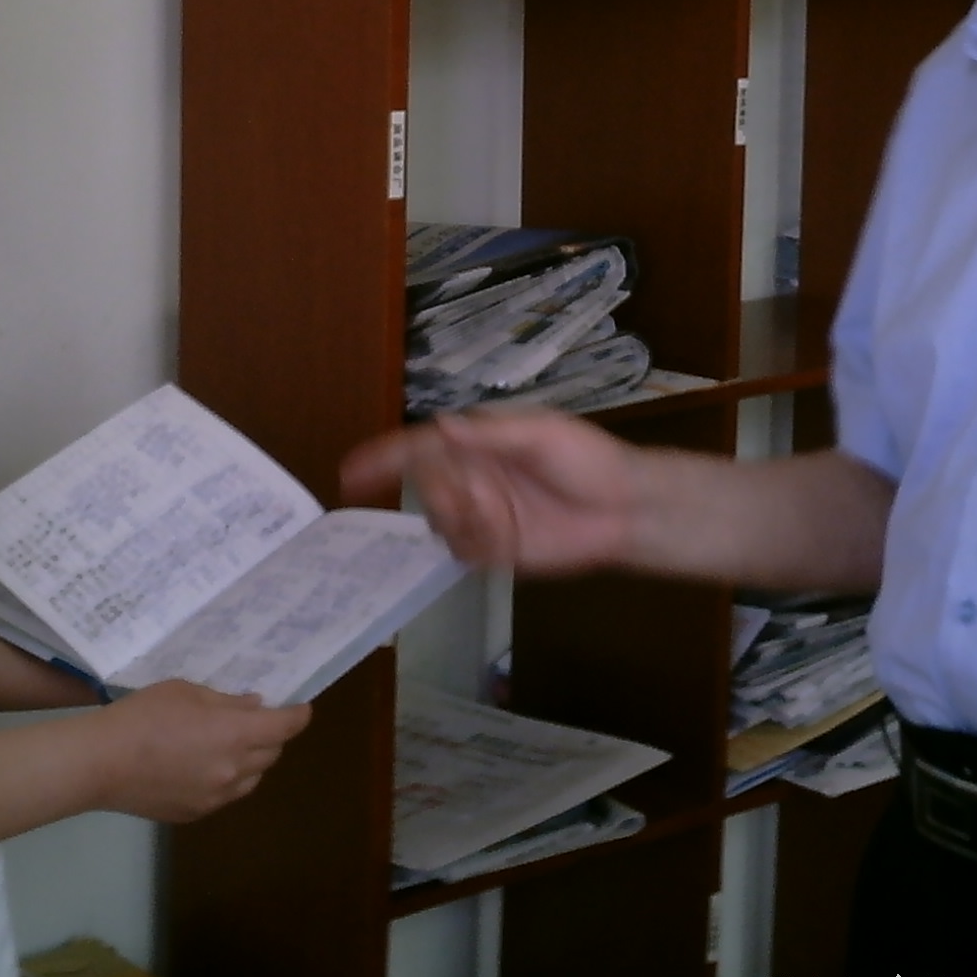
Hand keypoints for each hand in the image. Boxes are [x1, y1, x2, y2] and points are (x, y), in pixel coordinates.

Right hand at [94, 681, 310, 822]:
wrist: (102, 763)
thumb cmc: (143, 716)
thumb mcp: (185, 692)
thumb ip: (225, 702)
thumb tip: (252, 708)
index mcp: (235, 734)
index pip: (284, 727)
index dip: (298, 716)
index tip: (301, 708)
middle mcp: (234, 770)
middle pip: (271, 754)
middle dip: (270, 736)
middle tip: (254, 721)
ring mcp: (216, 797)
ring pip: (252, 778)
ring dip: (251, 760)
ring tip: (228, 745)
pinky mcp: (197, 813)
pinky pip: (226, 794)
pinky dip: (226, 779)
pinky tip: (202, 767)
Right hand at [341, 408, 643, 573]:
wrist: (626, 510)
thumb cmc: (589, 460)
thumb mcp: (541, 435)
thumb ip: (488, 435)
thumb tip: (441, 425)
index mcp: (478, 442)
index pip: (420, 447)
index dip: (383, 458)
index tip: (350, 472)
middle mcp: (472, 476)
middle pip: (425, 486)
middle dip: (442, 493)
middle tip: (478, 496)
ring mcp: (481, 514)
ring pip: (438, 521)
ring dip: (460, 521)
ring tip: (500, 519)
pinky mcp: (492, 549)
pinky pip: (459, 551)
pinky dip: (472, 546)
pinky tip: (503, 540)